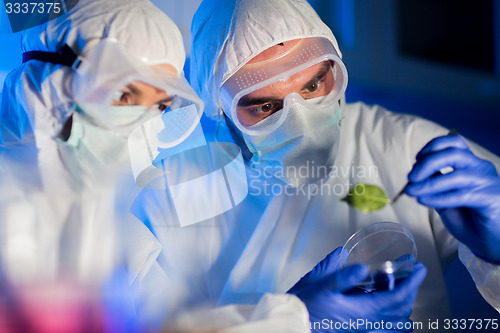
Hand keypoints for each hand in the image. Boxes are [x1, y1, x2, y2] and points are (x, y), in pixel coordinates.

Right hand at [288, 247, 426, 332]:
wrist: (294, 323)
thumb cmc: (305, 304)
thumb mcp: (321, 284)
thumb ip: (343, 274)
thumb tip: (362, 265)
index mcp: (362, 310)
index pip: (398, 297)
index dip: (413, 282)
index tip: (420, 267)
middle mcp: (367, 322)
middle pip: (401, 307)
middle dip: (409, 287)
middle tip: (409, 269)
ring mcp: (363, 327)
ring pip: (395, 318)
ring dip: (400, 299)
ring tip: (394, 281)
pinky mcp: (357, 328)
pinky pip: (383, 322)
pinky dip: (390, 309)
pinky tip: (378, 295)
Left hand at [405, 133, 499, 263]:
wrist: (490, 241)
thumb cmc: (469, 220)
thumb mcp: (446, 198)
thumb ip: (434, 184)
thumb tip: (413, 176)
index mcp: (471, 164)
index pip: (454, 142)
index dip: (433, 146)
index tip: (416, 160)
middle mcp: (481, 168)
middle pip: (453, 153)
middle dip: (427, 163)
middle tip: (411, 177)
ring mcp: (488, 182)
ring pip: (455, 175)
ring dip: (428, 183)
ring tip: (411, 192)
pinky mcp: (490, 198)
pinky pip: (460, 195)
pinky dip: (438, 197)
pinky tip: (424, 201)